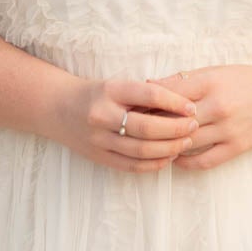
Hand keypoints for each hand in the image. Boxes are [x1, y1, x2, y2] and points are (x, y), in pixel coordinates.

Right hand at [50, 73, 198, 172]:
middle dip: (176, 129)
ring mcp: (98, 139)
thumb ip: (144, 94)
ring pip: (141, 150)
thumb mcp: (116, 84)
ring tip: (185, 143)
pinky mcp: (99, 157)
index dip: (175, 102)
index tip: (192, 108)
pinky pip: (132, 166)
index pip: (150, 95)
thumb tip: (183, 105)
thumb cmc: (96, 94)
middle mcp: (101, 115)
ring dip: (169, 148)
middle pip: (147, 127)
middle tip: (193, 127)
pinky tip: (168, 158)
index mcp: (109, 90)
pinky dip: (154, 164)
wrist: (57, 108)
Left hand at [146, 64, 251, 169]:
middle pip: (174, 121)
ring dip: (167, 145)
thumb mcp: (212, 72)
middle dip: (153, 125)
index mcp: (210, 83)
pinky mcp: (236, 146)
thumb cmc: (241, 81)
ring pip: (186, 142)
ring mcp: (227, 129)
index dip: (148, 102)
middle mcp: (218, 106)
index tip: (134, 107)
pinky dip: (185, 162)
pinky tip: (174, 158)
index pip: (169, 94)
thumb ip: (182, 81)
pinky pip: (204, 161)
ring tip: (153, 144)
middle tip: (137, 128)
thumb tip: (149, 85)